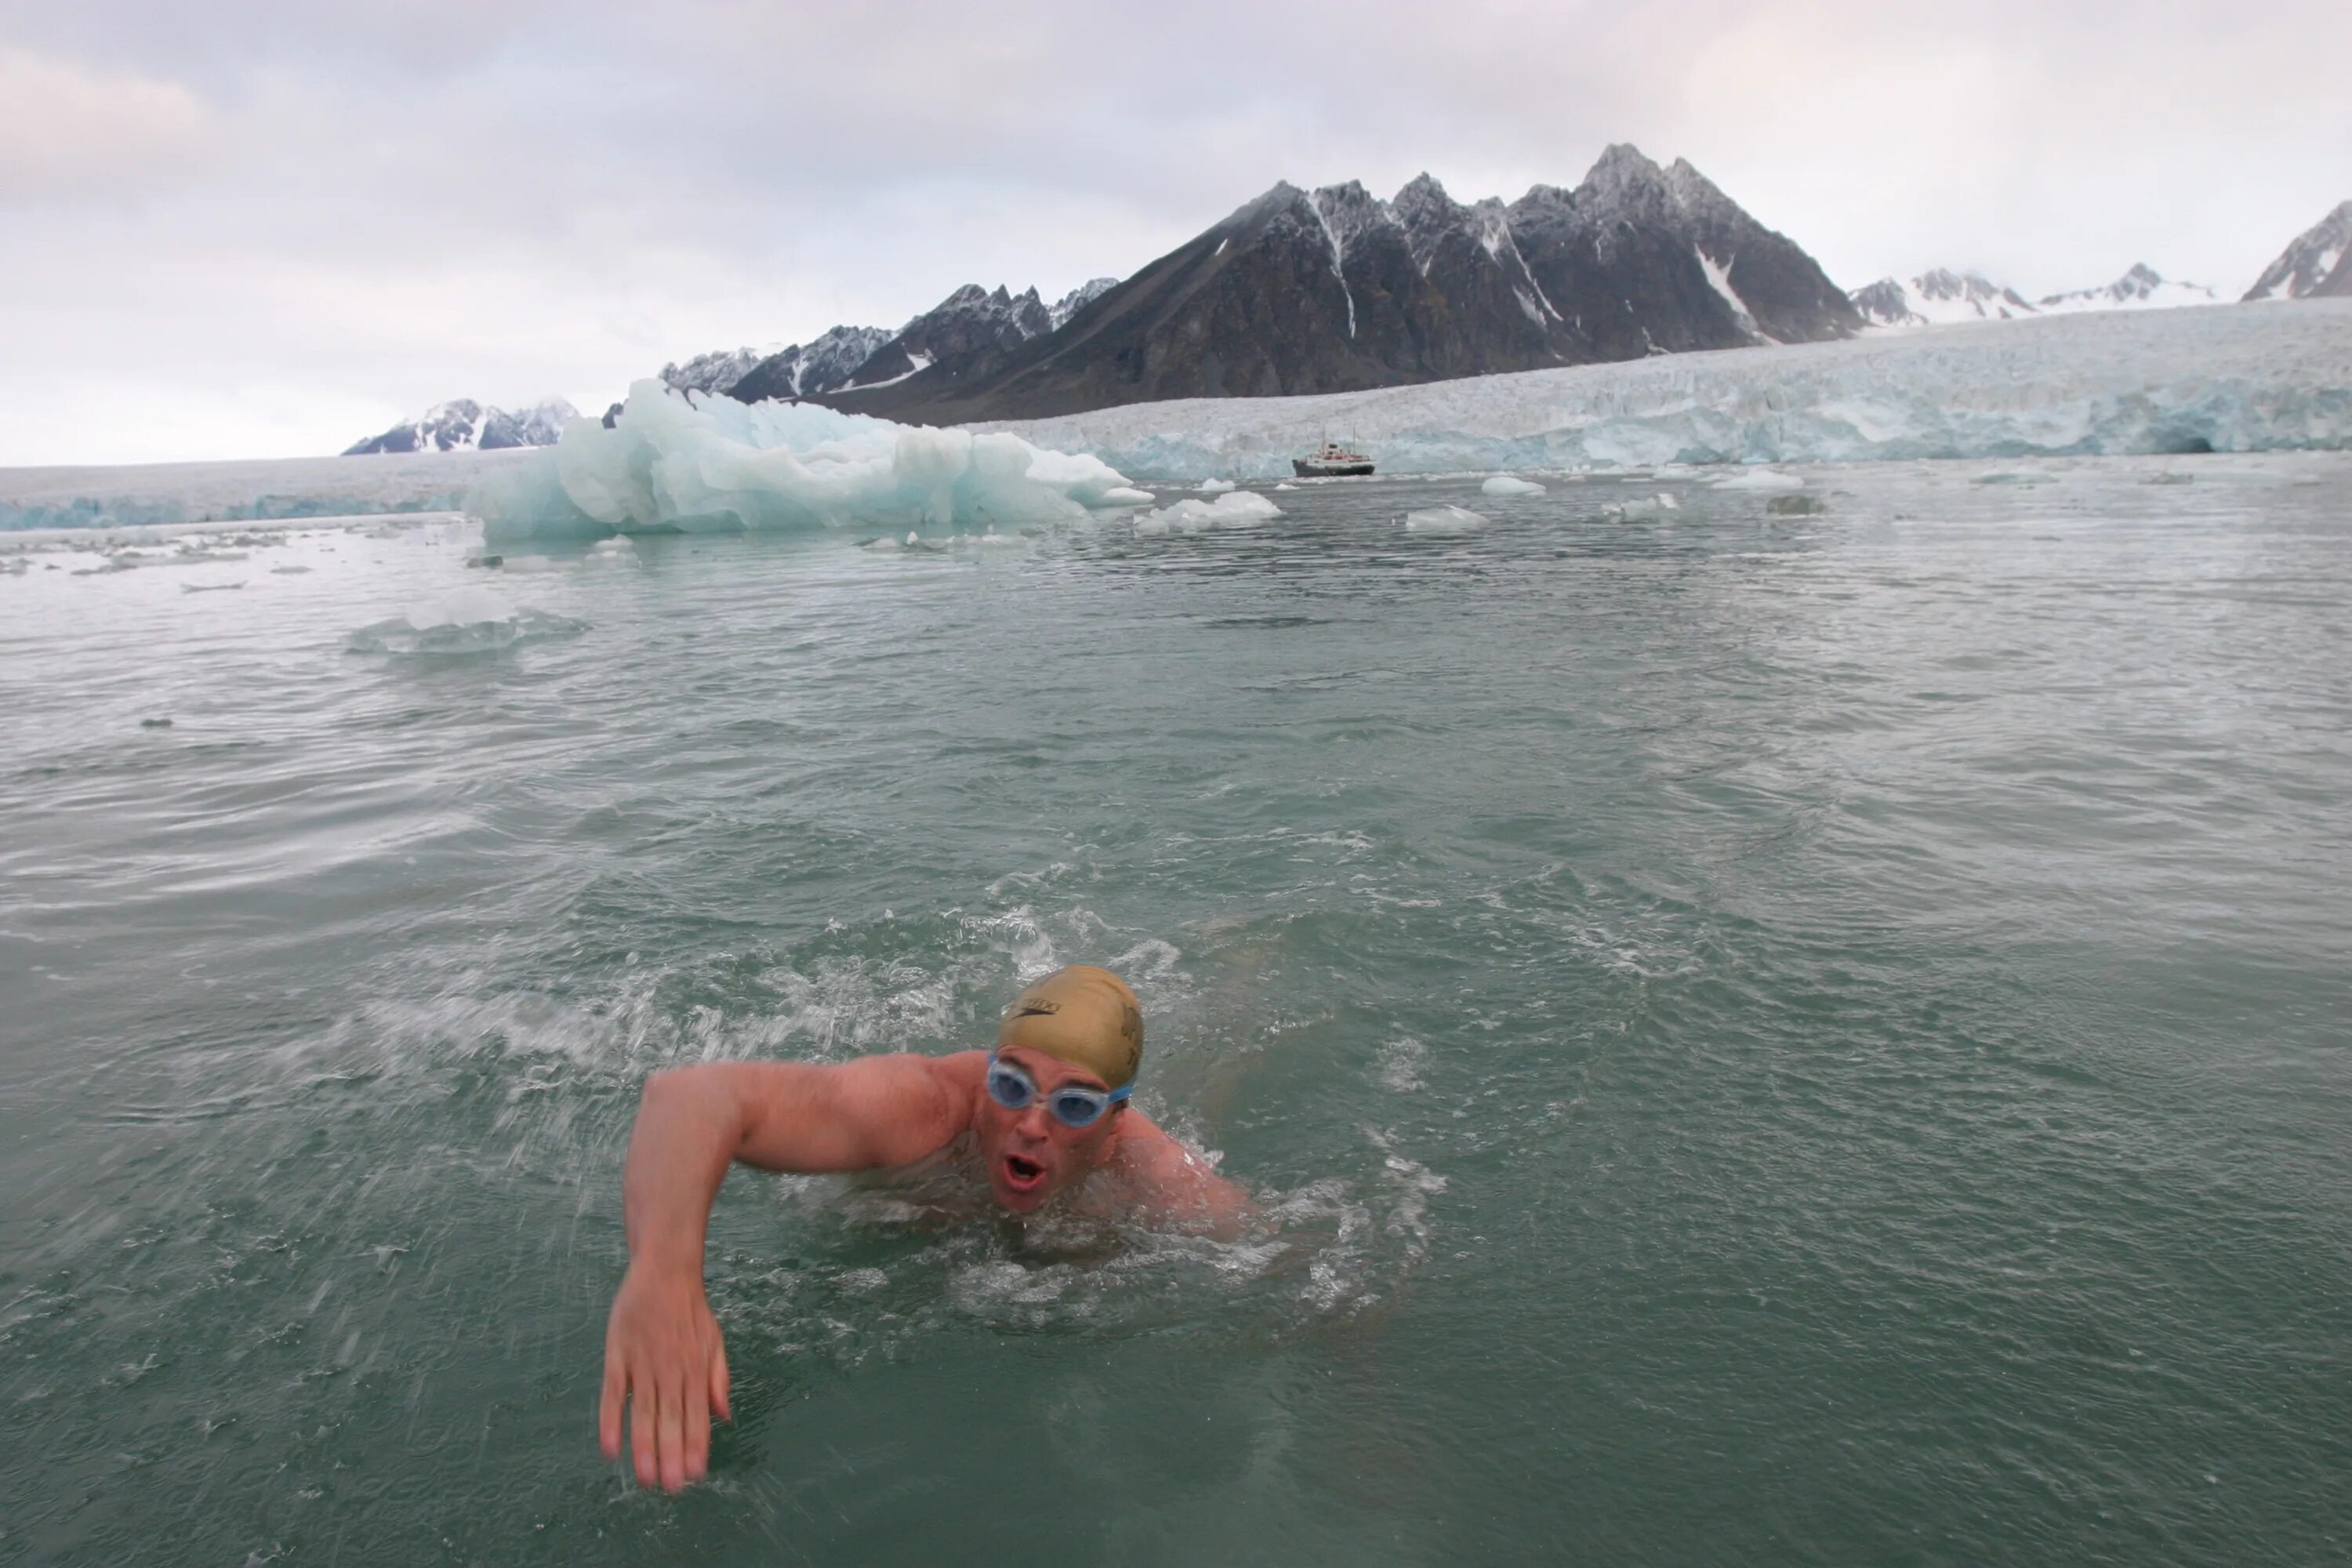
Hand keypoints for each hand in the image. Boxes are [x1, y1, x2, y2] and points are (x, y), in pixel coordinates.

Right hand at [599, 1260, 730, 1490]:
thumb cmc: (691, 1309)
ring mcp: (643, 1364)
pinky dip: (610, 1421)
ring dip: (643, 1448)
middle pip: (670, 1420)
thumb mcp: (715, 1341)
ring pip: (643, 1413)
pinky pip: (613, 1394)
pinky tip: (610, 1448)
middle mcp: (671, 1370)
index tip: (696, 1475)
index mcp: (696, 1369)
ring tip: (645, 1479)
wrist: (664, 1271)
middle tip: (671, 1489)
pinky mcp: (618, 1356)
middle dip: (671, 1455)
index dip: (696, 1445)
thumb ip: (719, 1379)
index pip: (698, 1415)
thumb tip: (724, 1416)